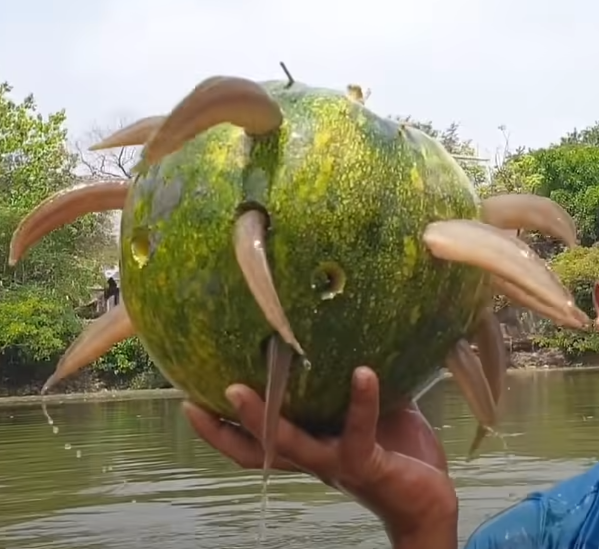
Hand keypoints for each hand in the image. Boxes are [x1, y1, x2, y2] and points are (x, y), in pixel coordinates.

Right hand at [183, 366, 457, 547]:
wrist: (429, 501)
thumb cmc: (397, 453)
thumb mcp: (367, 415)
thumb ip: (351, 385)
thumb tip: (346, 338)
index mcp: (309, 447)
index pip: (255, 442)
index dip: (220, 429)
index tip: (190, 402)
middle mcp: (313, 459)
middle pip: (258, 449)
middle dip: (225, 428)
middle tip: (200, 398)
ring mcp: (336, 464)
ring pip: (291, 445)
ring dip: (265, 419)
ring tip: (244, 389)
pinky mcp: (366, 464)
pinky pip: (358, 432)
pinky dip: (360, 401)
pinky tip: (363, 372)